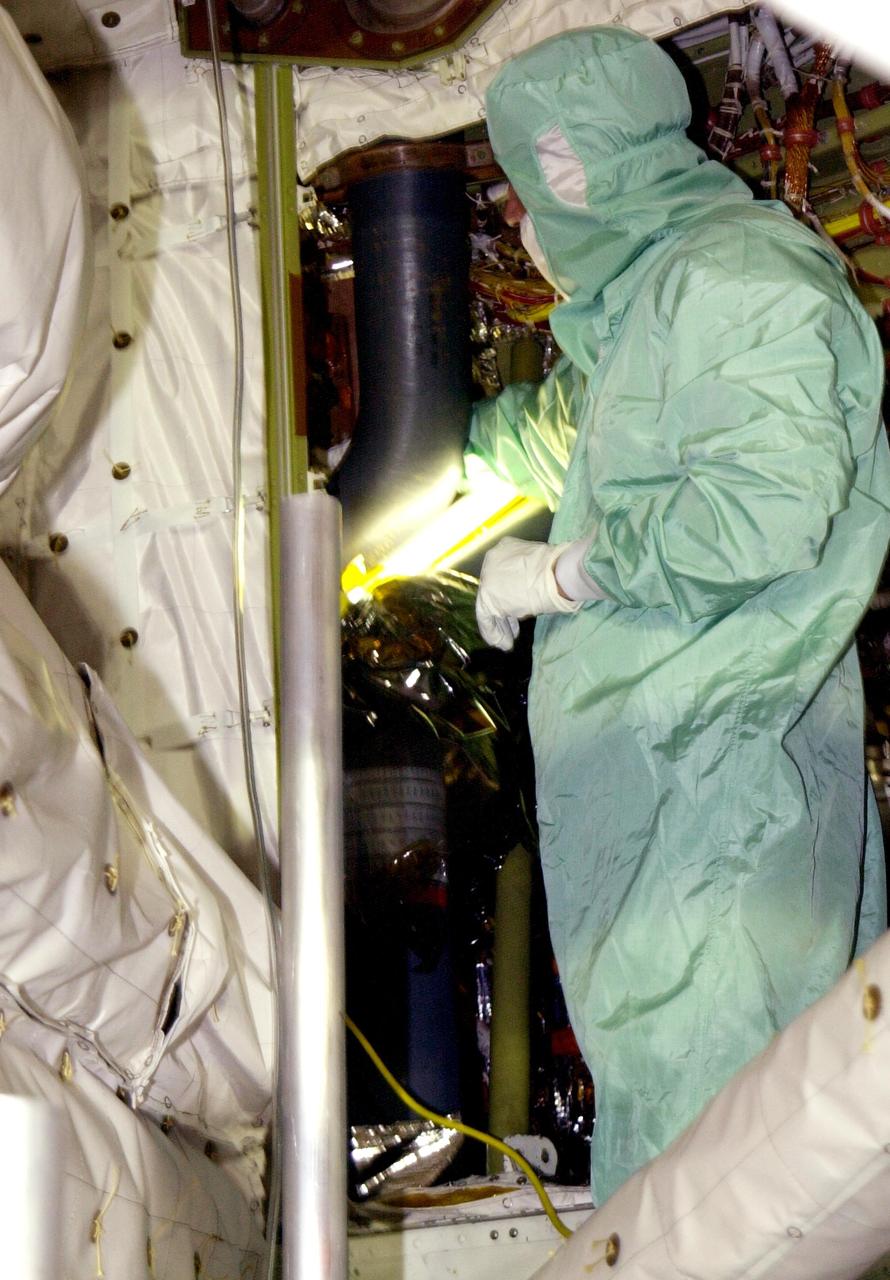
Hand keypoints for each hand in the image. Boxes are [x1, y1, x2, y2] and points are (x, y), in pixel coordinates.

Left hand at [475, 536, 580, 650]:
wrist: (556, 574)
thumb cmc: (557, 570)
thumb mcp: (539, 566)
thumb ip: (529, 576)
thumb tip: (531, 591)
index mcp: (504, 549)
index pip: (502, 576)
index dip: (510, 595)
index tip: (517, 609)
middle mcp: (491, 562)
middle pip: (495, 592)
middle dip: (504, 613)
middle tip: (513, 629)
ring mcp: (488, 580)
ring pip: (489, 606)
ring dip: (500, 627)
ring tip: (508, 641)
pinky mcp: (488, 598)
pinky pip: (486, 618)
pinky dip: (493, 632)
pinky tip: (502, 643)